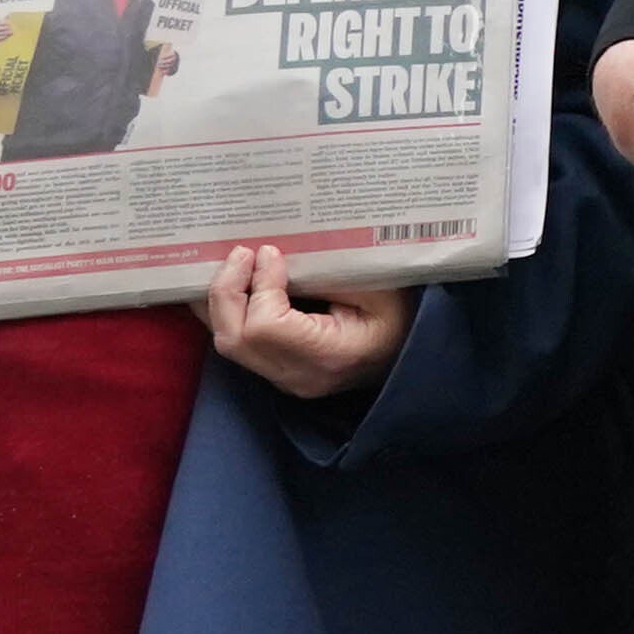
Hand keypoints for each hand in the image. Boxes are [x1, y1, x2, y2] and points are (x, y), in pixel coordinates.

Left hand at [197, 248, 410, 401]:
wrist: (410, 354)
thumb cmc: (402, 316)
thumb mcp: (376, 286)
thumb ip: (327, 274)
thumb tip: (275, 255)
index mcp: (330, 356)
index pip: (267, 328)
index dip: (260, 286)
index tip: (271, 252)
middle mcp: (299, 376)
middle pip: (236, 339)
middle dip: (227, 291)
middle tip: (243, 252)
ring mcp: (285, 380)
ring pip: (229, 344)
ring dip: (222, 302)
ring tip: (235, 265)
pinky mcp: (278, 374)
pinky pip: (240, 345)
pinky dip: (232, 312)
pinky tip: (238, 285)